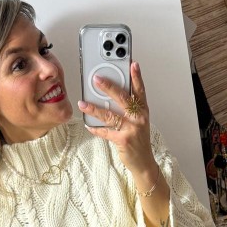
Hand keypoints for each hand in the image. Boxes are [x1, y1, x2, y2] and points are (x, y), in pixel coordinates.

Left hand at [78, 61, 157, 180]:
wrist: (143, 162)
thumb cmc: (139, 140)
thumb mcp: (139, 122)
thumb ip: (129, 109)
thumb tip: (111, 97)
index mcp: (143, 111)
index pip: (140, 91)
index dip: (136, 77)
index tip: (132, 64)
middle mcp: (138, 118)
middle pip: (123, 98)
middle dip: (109, 87)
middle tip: (96, 79)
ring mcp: (131, 129)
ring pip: (110, 115)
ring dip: (94, 108)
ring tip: (83, 103)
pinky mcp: (123, 140)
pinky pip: (105, 132)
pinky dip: (95, 128)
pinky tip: (88, 124)